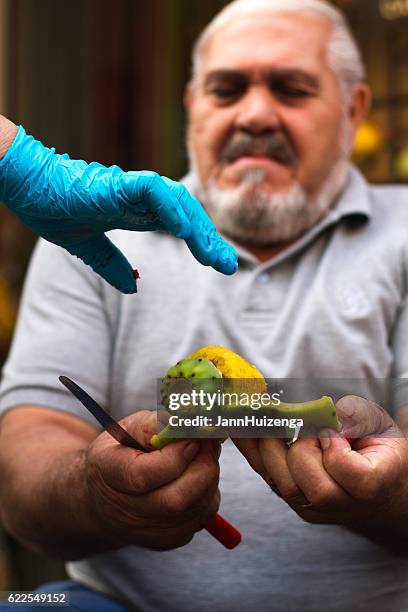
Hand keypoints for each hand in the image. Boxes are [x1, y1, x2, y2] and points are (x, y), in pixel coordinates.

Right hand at [0, 126, 237, 292]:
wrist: (28, 189)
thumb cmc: (55, 209)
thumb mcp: (89, 248)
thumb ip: (112, 264)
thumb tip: (133, 286)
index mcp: (138, 212)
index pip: (181, 227)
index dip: (203, 245)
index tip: (221, 265)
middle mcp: (142, 200)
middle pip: (188, 216)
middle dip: (211, 241)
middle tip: (230, 265)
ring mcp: (132, 190)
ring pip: (178, 202)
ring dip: (198, 228)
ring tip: (213, 255)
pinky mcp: (118, 183)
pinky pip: (153, 190)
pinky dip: (170, 207)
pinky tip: (184, 230)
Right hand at [84, 410, 220, 549]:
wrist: (106, 496)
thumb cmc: (122, 452)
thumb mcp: (130, 427)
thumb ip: (156, 423)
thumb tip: (189, 420)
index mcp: (107, 473)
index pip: (142, 476)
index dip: (175, 456)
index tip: (192, 437)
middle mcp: (123, 510)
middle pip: (174, 501)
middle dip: (203, 467)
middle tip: (209, 443)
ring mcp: (146, 531)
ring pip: (196, 508)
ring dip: (209, 477)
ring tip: (202, 456)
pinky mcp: (168, 540)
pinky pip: (202, 516)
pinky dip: (208, 493)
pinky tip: (196, 476)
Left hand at [233, 396, 407, 527]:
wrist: (377, 488)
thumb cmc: (377, 448)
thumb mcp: (377, 425)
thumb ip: (356, 416)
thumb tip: (327, 411)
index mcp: (374, 485)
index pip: (346, 471)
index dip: (333, 446)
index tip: (330, 429)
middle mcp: (343, 505)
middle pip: (312, 486)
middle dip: (299, 447)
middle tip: (299, 423)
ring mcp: (315, 509)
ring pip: (284, 486)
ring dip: (272, 447)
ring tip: (271, 419)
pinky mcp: (292, 502)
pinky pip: (266, 476)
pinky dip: (252, 448)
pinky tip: (242, 424)